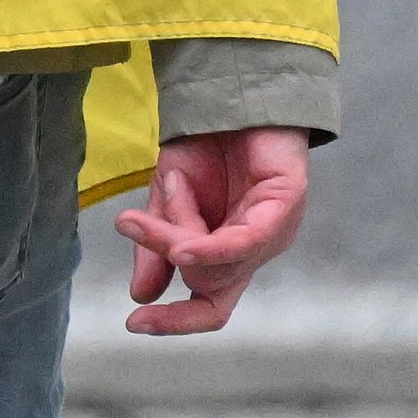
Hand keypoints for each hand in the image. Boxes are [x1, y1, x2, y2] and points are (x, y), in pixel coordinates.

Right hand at [117, 126, 311, 333]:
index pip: (210, 303)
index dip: (177, 321)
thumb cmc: (206, 145)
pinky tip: (182, 248)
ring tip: (149, 208)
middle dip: (163, 254)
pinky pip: (246, 242)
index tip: (134, 323)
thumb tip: (140, 294)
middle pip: (209, 282)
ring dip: (175, 239)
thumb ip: (157, 244)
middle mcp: (254, 249)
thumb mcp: (167, 197)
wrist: (231, 94)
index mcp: (228, 250)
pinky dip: (212, 249)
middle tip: (131, 223)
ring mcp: (274, 231)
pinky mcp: (285, 207)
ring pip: (221, 263)